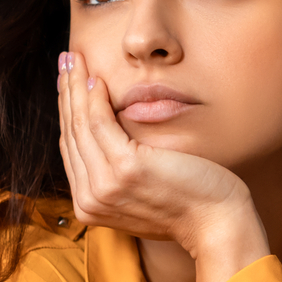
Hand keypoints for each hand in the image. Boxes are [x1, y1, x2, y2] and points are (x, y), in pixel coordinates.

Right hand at [56, 51, 267, 281]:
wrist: (216, 223)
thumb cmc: (188, 203)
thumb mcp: (142, 191)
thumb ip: (117, 174)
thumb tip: (107, 141)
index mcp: (89, 205)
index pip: (72, 148)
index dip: (68, 111)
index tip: (67, 82)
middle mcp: (89, 199)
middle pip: (71, 133)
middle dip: (65, 92)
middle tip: (66, 60)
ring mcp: (104, 186)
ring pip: (81, 124)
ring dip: (74, 86)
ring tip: (75, 58)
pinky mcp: (124, 169)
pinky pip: (100, 123)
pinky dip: (94, 98)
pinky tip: (96, 79)